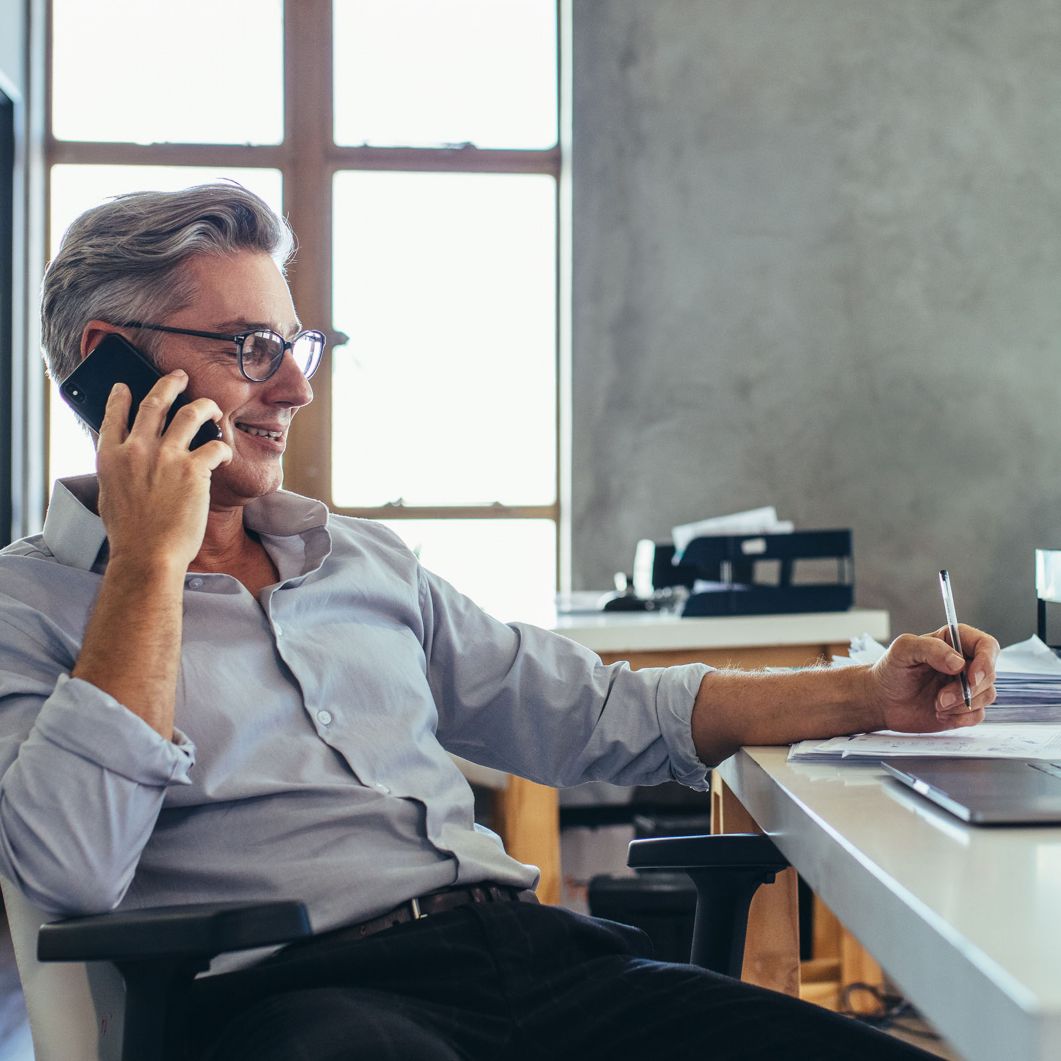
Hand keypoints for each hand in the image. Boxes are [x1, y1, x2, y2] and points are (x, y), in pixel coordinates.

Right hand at [95, 371, 231, 572]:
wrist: (148, 555)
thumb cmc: (131, 535)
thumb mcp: (111, 496)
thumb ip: (118, 472)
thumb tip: (126, 461)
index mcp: (111, 457)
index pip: (113, 415)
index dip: (120, 397)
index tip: (126, 386)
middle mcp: (137, 449)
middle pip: (154, 402)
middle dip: (169, 384)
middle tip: (179, 376)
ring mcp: (166, 457)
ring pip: (190, 413)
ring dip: (205, 406)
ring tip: (212, 407)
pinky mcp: (194, 470)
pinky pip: (215, 446)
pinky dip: (223, 449)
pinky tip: (227, 456)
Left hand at [866, 625, 998, 732]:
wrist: (881, 700)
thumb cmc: (890, 670)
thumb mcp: (903, 650)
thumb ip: (930, 648)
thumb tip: (958, 663)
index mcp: (954, 641)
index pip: (987, 646)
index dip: (986, 662)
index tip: (972, 677)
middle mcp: (965, 663)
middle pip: (989, 674)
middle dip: (968, 689)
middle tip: (941, 698)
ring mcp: (965, 686)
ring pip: (987, 695)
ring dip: (962, 704)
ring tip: (936, 704)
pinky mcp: (963, 708)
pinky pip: (978, 715)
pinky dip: (961, 718)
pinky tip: (940, 715)